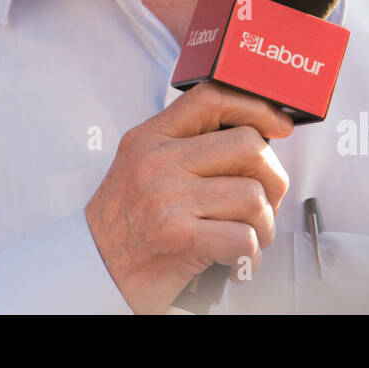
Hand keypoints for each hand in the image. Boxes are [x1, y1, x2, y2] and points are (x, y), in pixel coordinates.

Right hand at [85, 81, 292, 313]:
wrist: (90, 269)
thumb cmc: (123, 223)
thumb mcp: (141, 167)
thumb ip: (185, 148)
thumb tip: (252, 139)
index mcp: (150, 138)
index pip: (211, 98)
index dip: (255, 107)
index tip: (278, 126)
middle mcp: (158, 161)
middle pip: (247, 145)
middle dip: (272, 177)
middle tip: (266, 199)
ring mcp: (167, 197)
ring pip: (253, 195)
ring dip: (264, 224)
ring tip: (249, 236)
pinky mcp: (178, 236)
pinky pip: (243, 237)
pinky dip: (250, 255)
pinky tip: (236, 260)